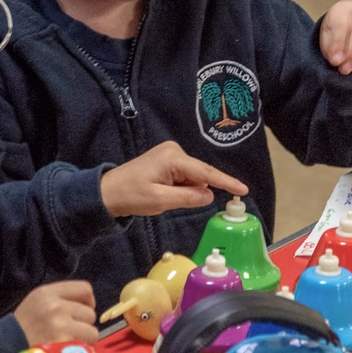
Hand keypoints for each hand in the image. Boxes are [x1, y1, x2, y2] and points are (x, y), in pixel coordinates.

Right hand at [13, 280, 97, 345]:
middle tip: (67, 331)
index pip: (85, 289)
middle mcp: (55, 306)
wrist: (6, 350)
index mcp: (47, 293)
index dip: (88, 301)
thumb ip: (60, 298)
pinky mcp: (63, 345)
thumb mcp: (37, 302)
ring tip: (66, 342)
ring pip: (92, 331)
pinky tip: (65, 352)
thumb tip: (89, 304)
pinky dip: (79, 352)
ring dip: (83, 339)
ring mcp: (60, 325)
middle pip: (90, 312)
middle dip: (82, 324)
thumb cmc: (24, 327)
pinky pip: (86, 347)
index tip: (81, 311)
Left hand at [99, 141, 248, 217]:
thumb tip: (210, 195)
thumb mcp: (160, 201)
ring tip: (163, 196)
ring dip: (187, 191)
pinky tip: (165, 193)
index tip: (244, 190)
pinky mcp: (167, 161)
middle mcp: (175, 151)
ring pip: (193, 177)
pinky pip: (185, 177)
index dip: (226, 182)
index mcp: (173, 158)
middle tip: (171, 200)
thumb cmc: (131, 195)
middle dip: (196, 191)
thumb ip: (187, 198)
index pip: (206, 173)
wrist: (107, 191)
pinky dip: (182, 188)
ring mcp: (171, 154)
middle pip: (200, 175)